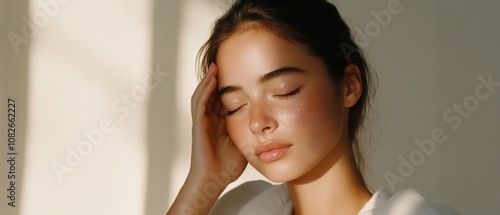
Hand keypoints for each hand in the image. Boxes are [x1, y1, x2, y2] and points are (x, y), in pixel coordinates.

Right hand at [190, 63, 246, 183]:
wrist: (214, 179)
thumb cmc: (228, 165)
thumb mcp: (245, 141)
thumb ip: (251, 129)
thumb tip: (268, 121)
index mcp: (221, 121)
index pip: (225, 98)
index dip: (231, 85)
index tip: (240, 71)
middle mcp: (210, 118)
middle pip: (213, 92)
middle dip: (219, 77)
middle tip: (225, 60)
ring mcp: (203, 120)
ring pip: (204, 94)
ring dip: (209, 79)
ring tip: (216, 65)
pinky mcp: (198, 124)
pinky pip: (200, 103)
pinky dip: (204, 90)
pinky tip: (211, 79)